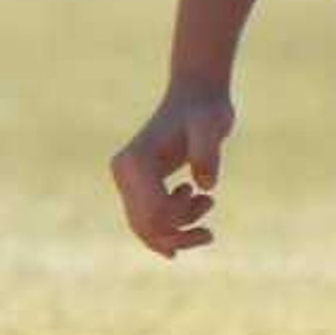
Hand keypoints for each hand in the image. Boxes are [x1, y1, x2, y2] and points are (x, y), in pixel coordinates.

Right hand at [109, 79, 236, 258]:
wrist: (196, 96)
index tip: (208, 217)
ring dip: (177, 228)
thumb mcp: (211, 127)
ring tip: (207, 201)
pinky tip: (196, 203)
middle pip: (142, 225)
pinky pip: (146, 215)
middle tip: (209, 235)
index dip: (177, 226)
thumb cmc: (205, 111)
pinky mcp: (137, 180)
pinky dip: (169, 223)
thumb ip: (208, 152)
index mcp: (135, 163)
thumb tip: (206, 185)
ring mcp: (127, 177)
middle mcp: (124, 172)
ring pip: (143, 224)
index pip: (151, 212)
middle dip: (175, 237)